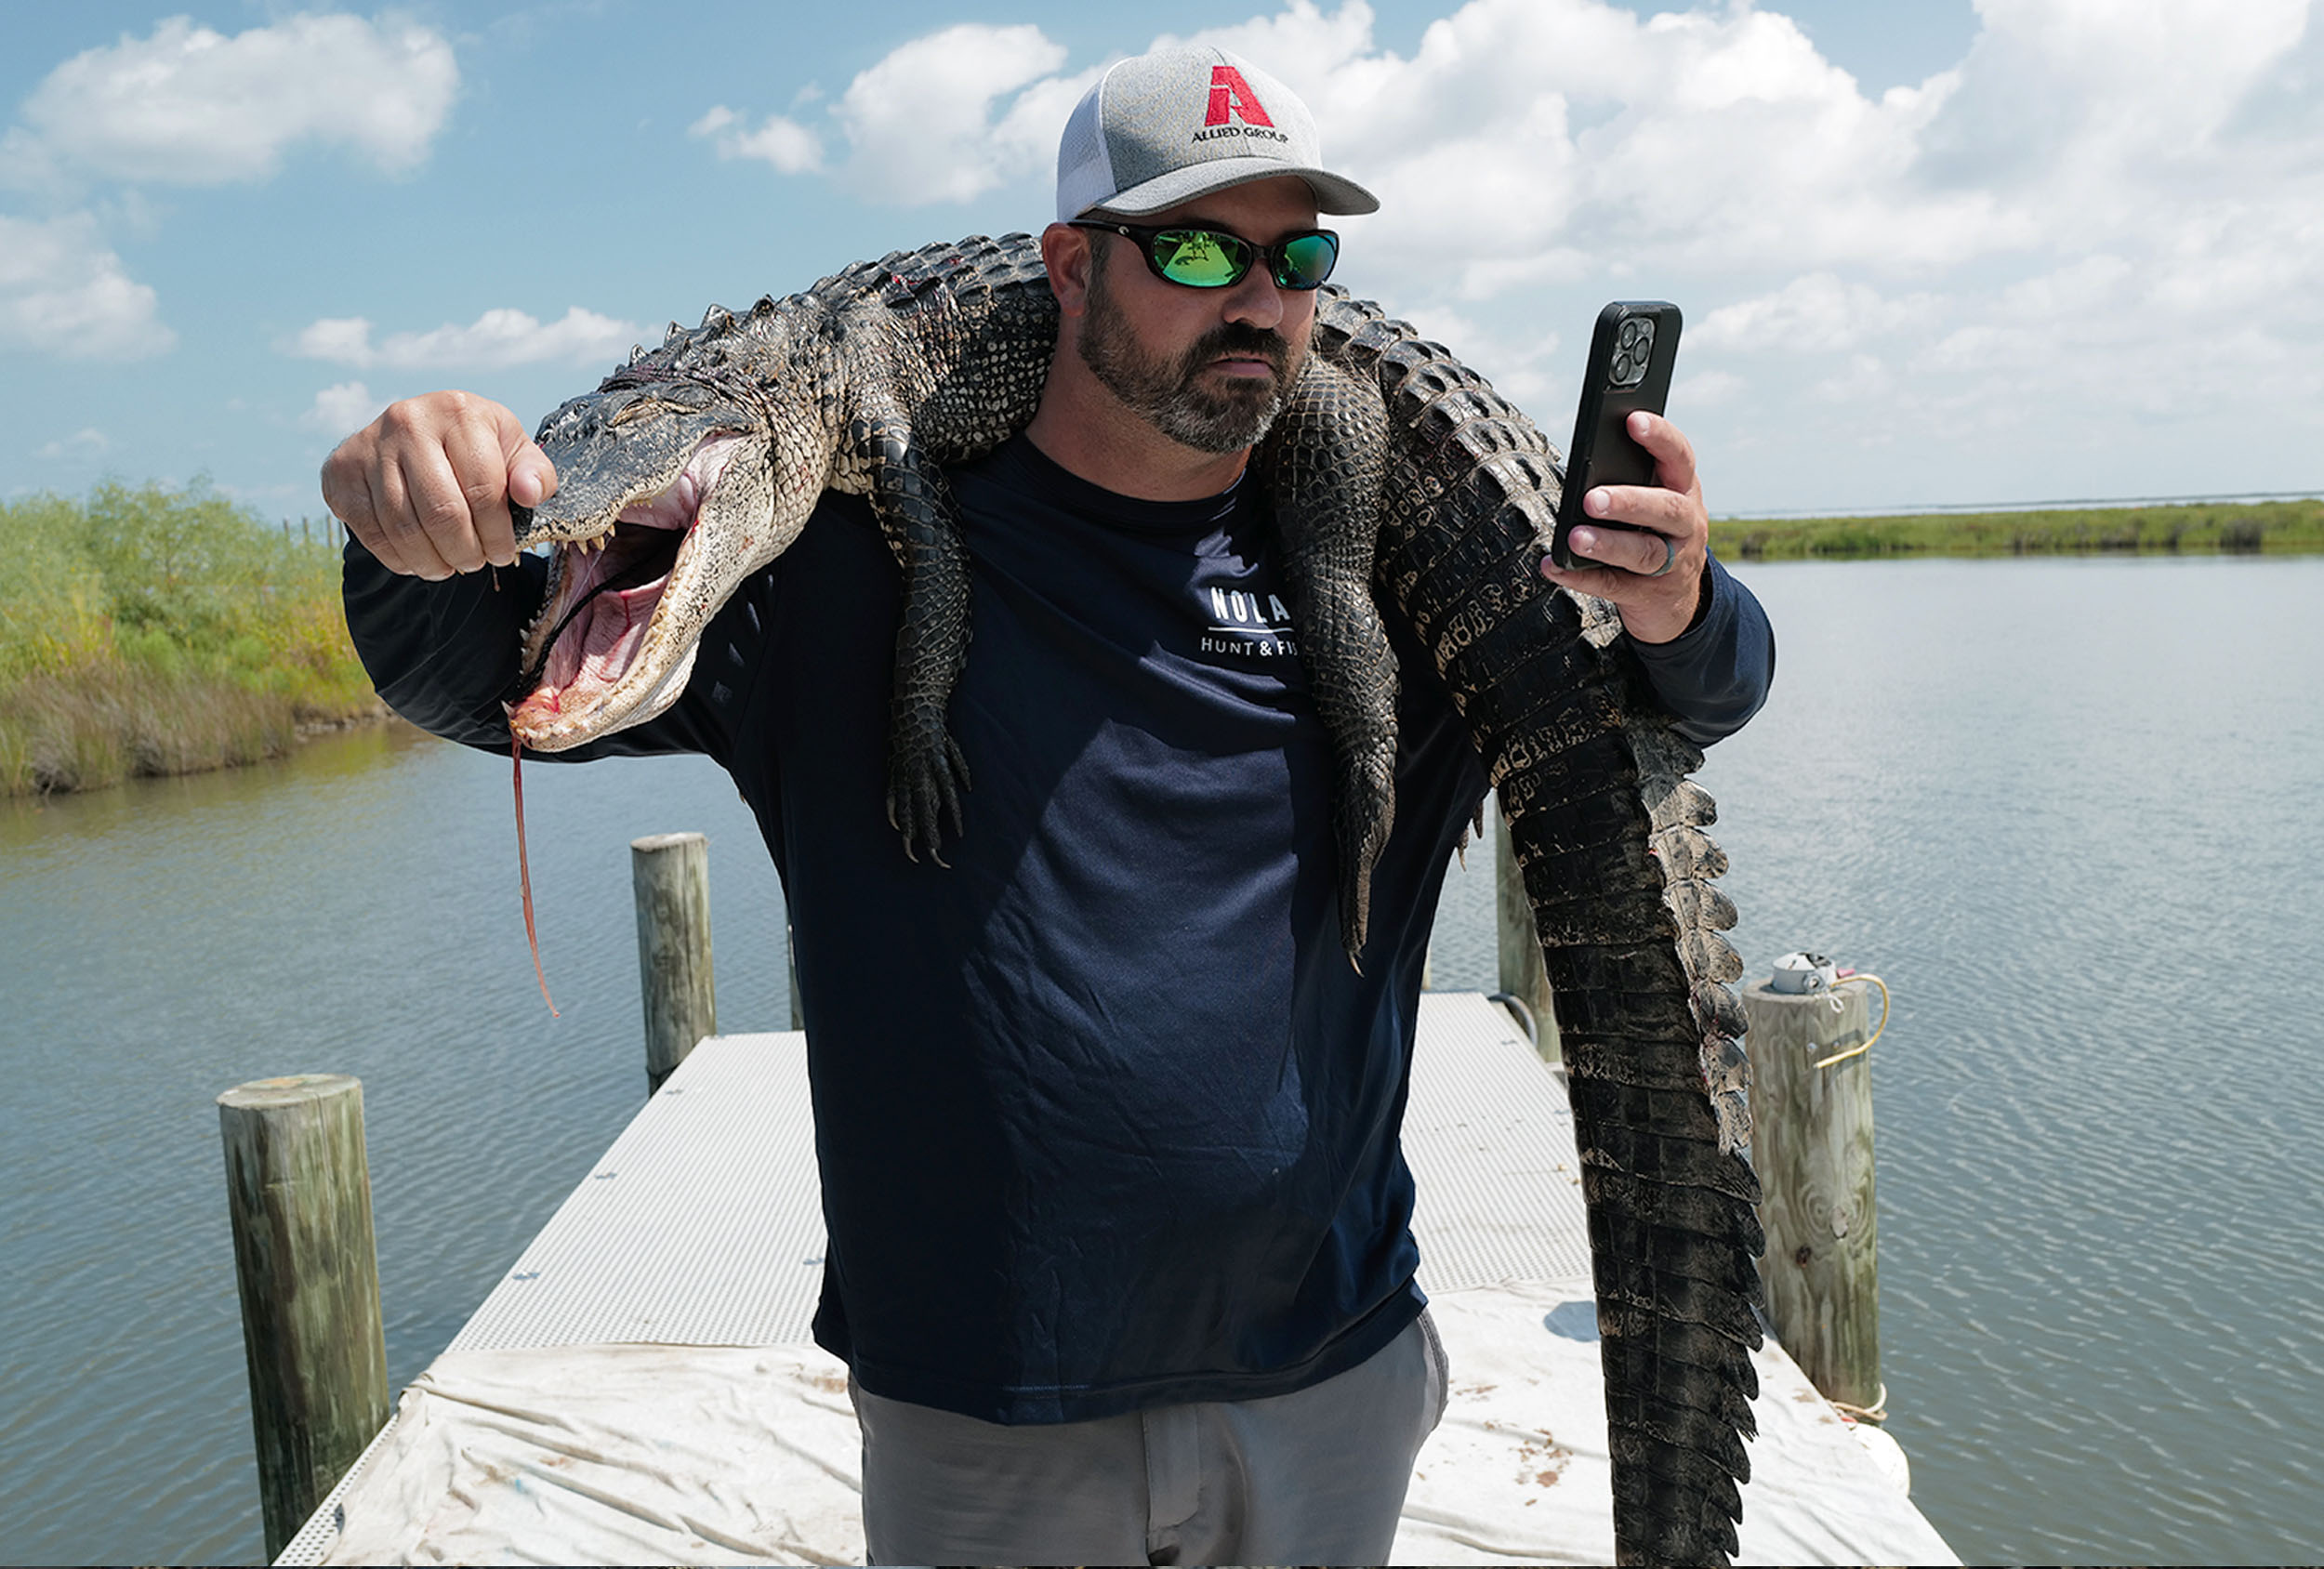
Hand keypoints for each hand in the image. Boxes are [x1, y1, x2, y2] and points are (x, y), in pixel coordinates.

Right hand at [321, 391, 557, 579]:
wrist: (412, 430)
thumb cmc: (475, 446)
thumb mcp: (513, 450)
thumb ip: (535, 473)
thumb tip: (530, 493)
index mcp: (459, 411)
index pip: (484, 489)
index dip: (498, 533)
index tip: (504, 552)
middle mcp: (409, 421)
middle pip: (442, 512)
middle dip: (466, 552)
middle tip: (476, 563)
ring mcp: (370, 445)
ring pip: (404, 527)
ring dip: (433, 562)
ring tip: (450, 566)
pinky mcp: (342, 471)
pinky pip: (370, 532)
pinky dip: (399, 559)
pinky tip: (419, 561)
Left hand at [1539, 410, 1708, 644]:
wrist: (1677, 600)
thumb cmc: (1653, 532)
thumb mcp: (1654, 500)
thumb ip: (1630, 479)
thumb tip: (1585, 464)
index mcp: (1684, 490)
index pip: (1680, 457)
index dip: (1660, 438)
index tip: (1633, 420)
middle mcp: (1686, 524)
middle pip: (1665, 509)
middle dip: (1629, 501)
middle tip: (1591, 499)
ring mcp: (1673, 563)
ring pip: (1644, 553)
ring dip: (1608, 544)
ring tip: (1575, 537)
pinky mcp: (1650, 595)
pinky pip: (1614, 586)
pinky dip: (1582, 577)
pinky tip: (1555, 566)